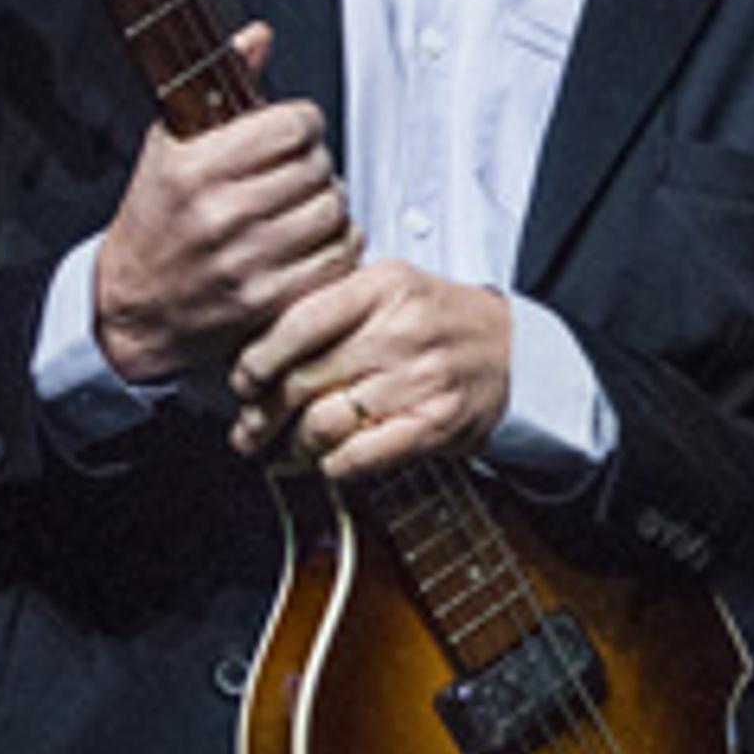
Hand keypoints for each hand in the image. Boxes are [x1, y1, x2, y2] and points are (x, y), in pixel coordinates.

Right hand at [92, 22, 358, 382]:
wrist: (136, 306)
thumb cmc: (156, 219)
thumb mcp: (170, 144)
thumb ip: (218, 84)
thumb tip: (257, 36)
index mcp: (193, 170)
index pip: (292, 126)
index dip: (301, 123)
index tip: (292, 131)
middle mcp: (220, 216)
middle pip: (319, 167)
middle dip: (315, 163)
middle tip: (297, 171)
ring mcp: (247, 263)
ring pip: (334, 211)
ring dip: (329, 204)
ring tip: (304, 205)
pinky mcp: (269, 301)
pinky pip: (339, 257)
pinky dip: (336, 246)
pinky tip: (312, 241)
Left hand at [228, 258, 513, 479]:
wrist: (510, 351)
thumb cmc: (436, 321)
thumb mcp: (389, 286)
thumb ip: (331, 304)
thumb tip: (255, 352)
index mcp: (383, 286)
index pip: (298, 323)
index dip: (257, 360)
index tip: (242, 381)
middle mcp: (401, 330)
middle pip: (302, 380)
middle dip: (262, 415)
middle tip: (248, 429)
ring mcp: (420, 379)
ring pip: (323, 424)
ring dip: (291, 448)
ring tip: (279, 452)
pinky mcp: (434, 424)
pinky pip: (360, 457)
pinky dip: (331, 467)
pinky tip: (322, 463)